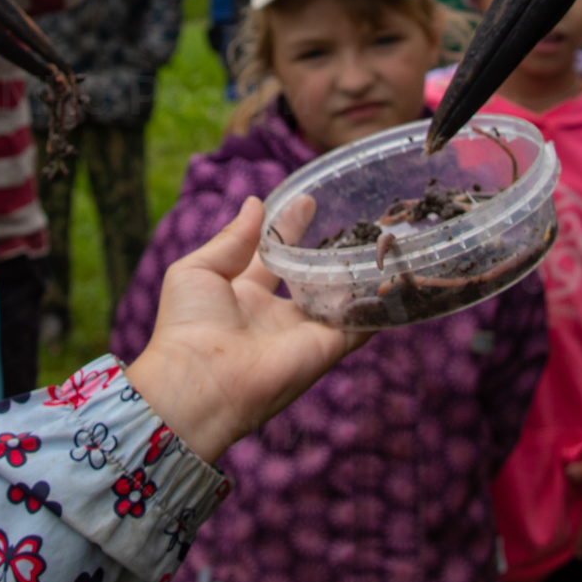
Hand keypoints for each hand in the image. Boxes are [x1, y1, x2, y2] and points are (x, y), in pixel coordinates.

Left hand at [125, 198, 369, 464]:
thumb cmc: (186, 326)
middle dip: (329, 249)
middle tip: (354, 217)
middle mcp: (275, 314)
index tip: (306, 200)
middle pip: (310, 275)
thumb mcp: (198, 270)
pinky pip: (359, 326)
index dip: (289, 227)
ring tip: (380, 239)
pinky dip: (378, 306)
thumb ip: (232, 238)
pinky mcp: (325, 348)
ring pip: (338, 299)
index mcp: (241, 294)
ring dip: (355, 273)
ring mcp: (302, 332)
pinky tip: (395, 278)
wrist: (199, 381)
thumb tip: (256, 202)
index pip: (273, 254)